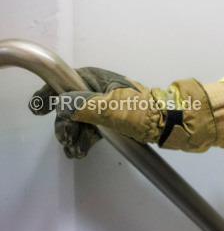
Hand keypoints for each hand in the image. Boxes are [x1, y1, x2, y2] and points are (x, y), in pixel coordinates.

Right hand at [29, 67, 214, 157]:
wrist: (177, 125)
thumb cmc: (145, 112)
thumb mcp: (109, 107)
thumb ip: (81, 105)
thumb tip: (61, 104)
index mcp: (100, 79)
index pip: (67, 81)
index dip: (50, 93)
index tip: (38, 108)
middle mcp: (103, 89)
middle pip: (72, 106)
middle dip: (65, 124)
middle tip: (66, 140)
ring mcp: (111, 106)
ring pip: (82, 120)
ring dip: (74, 135)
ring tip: (75, 151)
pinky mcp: (118, 121)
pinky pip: (94, 129)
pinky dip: (86, 139)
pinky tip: (82, 150)